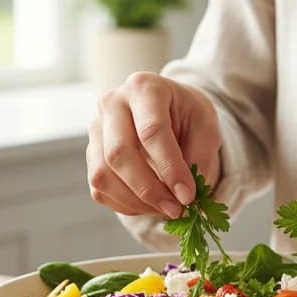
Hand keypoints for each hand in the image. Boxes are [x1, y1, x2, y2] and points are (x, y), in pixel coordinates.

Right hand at [87, 72, 220, 218]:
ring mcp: (95, 128)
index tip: (187, 195)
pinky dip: (125, 204)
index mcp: (144, 87)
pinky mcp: (91, 153)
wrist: (167, 108)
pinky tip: (149, 204)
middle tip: (176, 209)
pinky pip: (99, 188)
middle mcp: (112, 103)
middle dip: (149, 189)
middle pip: (118, 153)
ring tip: (165, 208)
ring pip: (103, 174)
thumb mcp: (205, 126)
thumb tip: (185, 196)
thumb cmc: (186, 114)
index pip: (151, 131)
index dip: (169, 168)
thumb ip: (199, 157)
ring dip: (136, 201)